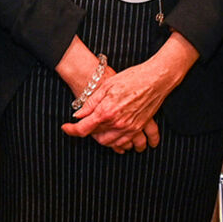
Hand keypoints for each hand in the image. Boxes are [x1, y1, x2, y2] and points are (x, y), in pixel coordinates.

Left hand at [62, 33, 197, 150]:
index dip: (71, 130)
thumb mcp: (107, 86)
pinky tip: (115, 135)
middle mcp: (117, 123)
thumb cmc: (132, 78)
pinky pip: (126, 143)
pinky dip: (119, 142)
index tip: (66, 128)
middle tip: (87, 123)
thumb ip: (91, 102)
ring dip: (103, 138)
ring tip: (100, 128)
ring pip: (111, 143)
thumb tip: (78, 114)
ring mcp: (130, 128)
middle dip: (90, 133)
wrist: (156, 79)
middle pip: (97, 138)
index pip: (84, 128)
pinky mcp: (139, 128)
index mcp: (106, 112)